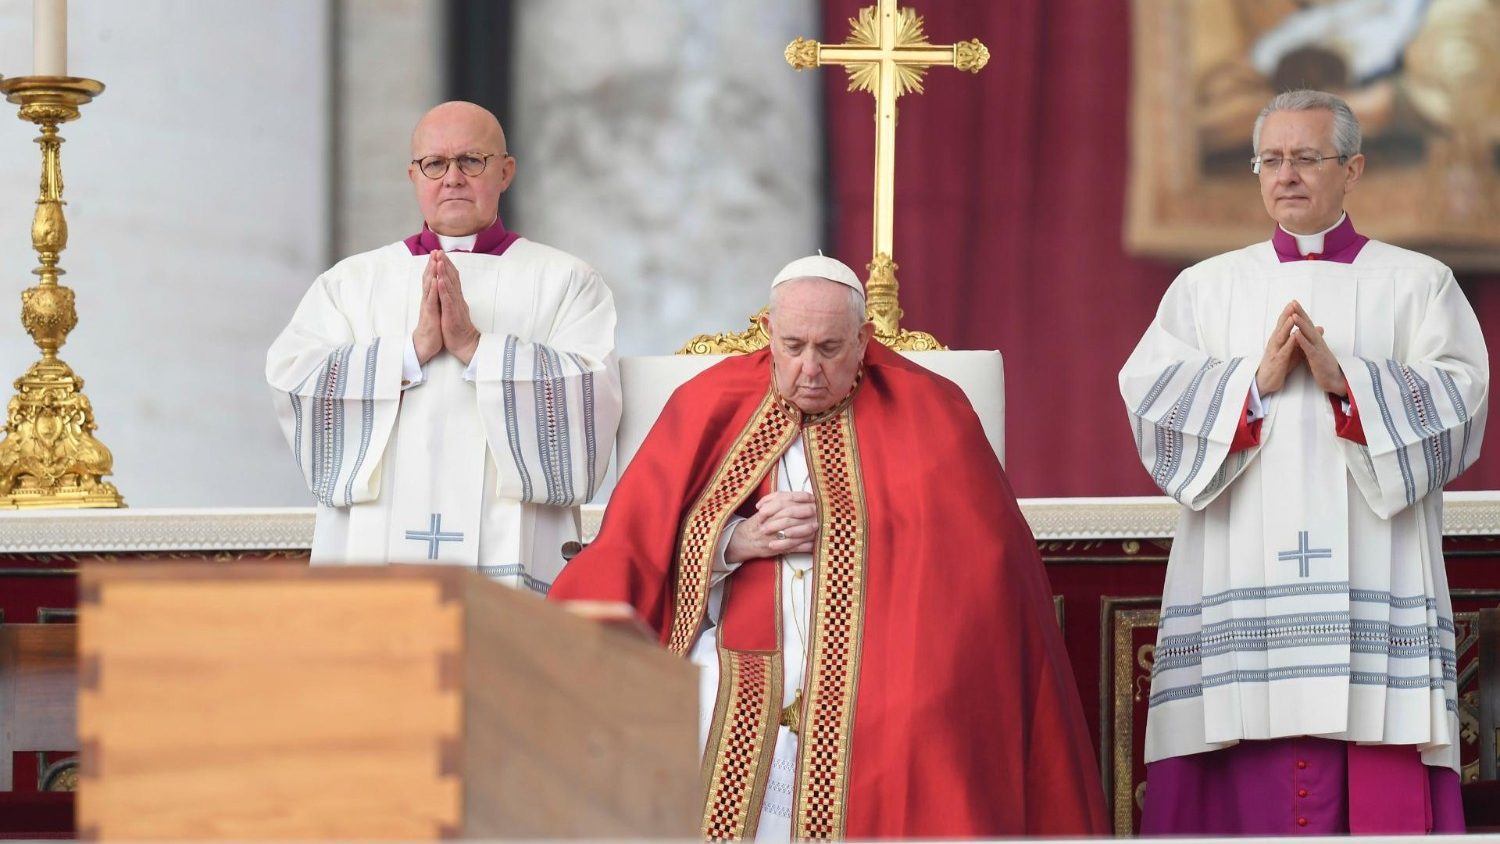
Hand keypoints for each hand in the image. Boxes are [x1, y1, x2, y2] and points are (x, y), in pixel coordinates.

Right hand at [412, 254, 442, 364]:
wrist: (425, 344)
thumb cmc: (432, 328)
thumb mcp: (436, 310)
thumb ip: (437, 299)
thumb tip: (440, 290)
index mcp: (431, 298)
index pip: (432, 279)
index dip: (435, 267)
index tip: (439, 254)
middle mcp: (428, 299)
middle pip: (429, 278)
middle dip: (432, 264)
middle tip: (435, 250)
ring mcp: (428, 306)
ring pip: (429, 286)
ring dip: (432, 272)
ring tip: (435, 260)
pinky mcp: (429, 314)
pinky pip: (431, 300)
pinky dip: (433, 289)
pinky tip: (436, 280)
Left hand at [431, 250, 480, 364]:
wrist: (466, 344)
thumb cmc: (458, 329)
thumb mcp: (456, 310)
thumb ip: (454, 299)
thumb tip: (452, 290)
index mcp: (457, 298)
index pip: (453, 279)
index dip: (447, 266)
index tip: (442, 255)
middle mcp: (457, 299)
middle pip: (452, 278)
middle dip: (445, 264)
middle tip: (440, 251)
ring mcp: (455, 305)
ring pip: (449, 286)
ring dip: (444, 272)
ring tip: (439, 260)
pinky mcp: (452, 313)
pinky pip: (447, 300)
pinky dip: (443, 289)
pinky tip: (440, 280)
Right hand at [726, 491, 816, 562]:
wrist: (741, 541)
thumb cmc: (757, 524)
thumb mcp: (764, 508)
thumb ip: (778, 501)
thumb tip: (801, 496)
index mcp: (766, 510)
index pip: (784, 499)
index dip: (799, 497)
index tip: (811, 497)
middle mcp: (768, 522)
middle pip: (789, 514)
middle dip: (804, 512)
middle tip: (816, 510)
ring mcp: (771, 537)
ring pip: (791, 531)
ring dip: (806, 529)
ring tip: (817, 526)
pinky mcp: (775, 549)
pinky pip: (792, 548)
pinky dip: (804, 546)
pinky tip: (813, 543)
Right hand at [1255, 300, 1303, 395]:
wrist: (1266, 382)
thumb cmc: (1279, 365)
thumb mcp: (1292, 351)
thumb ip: (1301, 340)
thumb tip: (1316, 329)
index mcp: (1278, 340)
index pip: (1283, 324)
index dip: (1289, 313)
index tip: (1294, 302)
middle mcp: (1274, 343)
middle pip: (1280, 326)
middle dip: (1286, 315)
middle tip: (1292, 304)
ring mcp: (1275, 352)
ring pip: (1280, 337)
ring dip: (1286, 327)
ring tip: (1293, 317)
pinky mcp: (1277, 361)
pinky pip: (1284, 351)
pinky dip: (1289, 343)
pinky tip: (1294, 337)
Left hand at [1289, 303, 1346, 396]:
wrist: (1334, 380)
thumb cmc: (1324, 365)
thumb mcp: (1316, 350)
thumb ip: (1312, 341)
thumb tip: (1305, 332)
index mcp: (1315, 340)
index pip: (1307, 324)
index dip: (1301, 314)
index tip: (1293, 303)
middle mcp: (1317, 342)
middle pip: (1308, 325)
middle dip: (1301, 313)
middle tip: (1293, 302)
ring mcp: (1318, 349)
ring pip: (1309, 334)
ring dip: (1301, 324)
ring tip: (1293, 315)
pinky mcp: (1317, 358)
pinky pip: (1308, 348)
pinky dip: (1302, 340)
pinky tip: (1296, 333)